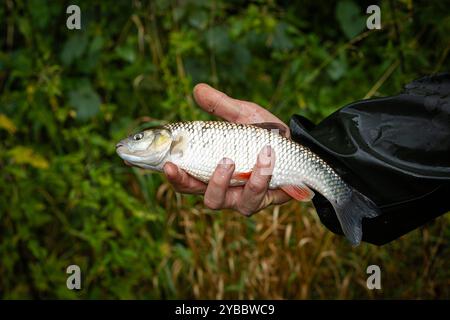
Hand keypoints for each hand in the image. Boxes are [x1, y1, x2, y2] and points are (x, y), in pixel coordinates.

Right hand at [163, 83, 290, 215]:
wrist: (299, 145)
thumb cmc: (266, 132)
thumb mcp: (242, 115)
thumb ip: (220, 106)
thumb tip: (198, 88)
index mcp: (210, 167)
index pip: (182, 176)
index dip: (171, 175)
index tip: (158, 163)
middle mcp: (222, 187)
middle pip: (195, 193)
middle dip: (187, 182)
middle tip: (180, 165)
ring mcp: (240, 197)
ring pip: (220, 200)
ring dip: (223, 180)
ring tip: (231, 158)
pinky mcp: (261, 201)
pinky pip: (253, 197)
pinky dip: (259, 176)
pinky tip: (266, 157)